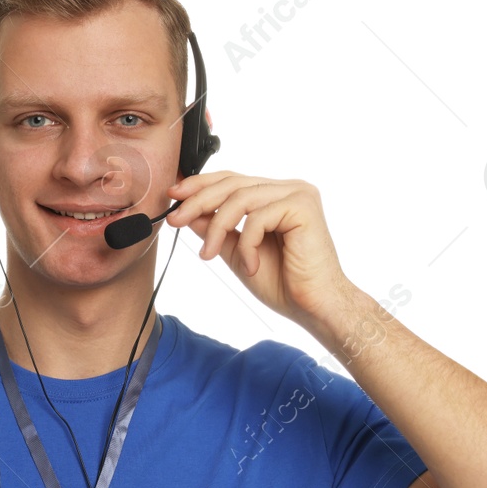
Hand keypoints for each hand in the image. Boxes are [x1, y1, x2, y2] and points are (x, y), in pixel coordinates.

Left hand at [163, 170, 352, 326]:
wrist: (313, 307)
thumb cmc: (283, 283)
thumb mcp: (237, 252)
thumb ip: (216, 229)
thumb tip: (187, 212)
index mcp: (275, 195)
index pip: (232, 180)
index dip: (200, 185)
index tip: (173, 196)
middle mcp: (288, 188)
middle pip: (232, 183)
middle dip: (198, 202)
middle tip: (175, 220)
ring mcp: (298, 194)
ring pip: (240, 198)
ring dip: (217, 228)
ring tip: (209, 255)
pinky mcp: (303, 205)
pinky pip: (258, 217)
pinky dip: (247, 244)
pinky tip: (250, 266)